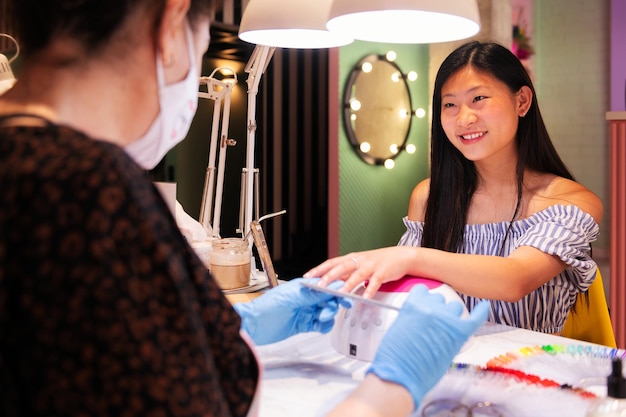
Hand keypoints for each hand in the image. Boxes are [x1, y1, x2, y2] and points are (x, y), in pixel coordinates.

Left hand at [233, 278, 351, 345]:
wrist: (254, 326)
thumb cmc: (266, 307)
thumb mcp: (290, 298)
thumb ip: (311, 294)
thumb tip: (329, 287)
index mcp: (303, 287)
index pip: (324, 286)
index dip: (336, 290)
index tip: (346, 296)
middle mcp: (305, 298)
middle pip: (328, 300)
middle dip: (332, 305)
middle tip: (329, 311)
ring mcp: (305, 311)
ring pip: (325, 312)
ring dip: (328, 316)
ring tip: (321, 319)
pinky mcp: (303, 325)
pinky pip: (320, 324)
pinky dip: (324, 325)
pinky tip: (321, 326)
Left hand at [303, 247, 418, 296]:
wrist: (401, 256)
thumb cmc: (379, 262)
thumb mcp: (359, 265)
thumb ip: (346, 273)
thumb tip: (330, 283)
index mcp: (352, 258)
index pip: (332, 262)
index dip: (319, 269)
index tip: (308, 276)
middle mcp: (359, 261)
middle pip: (342, 267)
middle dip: (329, 276)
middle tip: (319, 285)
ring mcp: (371, 266)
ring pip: (357, 275)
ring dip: (348, 284)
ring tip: (340, 293)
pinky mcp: (383, 272)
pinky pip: (375, 282)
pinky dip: (370, 290)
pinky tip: (365, 297)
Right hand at [367, 285, 488, 409]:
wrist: (400, 376)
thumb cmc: (394, 357)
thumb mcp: (397, 326)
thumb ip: (412, 316)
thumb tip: (421, 318)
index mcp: (413, 303)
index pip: (424, 290)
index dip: (424, 299)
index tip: (424, 305)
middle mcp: (431, 308)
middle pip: (440, 299)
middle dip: (437, 309)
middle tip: (432, 324)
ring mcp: (446, 320)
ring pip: (455, 308)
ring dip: (451, 315)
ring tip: (444, 329)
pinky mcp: (459, 334)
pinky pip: (475, 318)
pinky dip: (481, 311)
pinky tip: (484, 306)